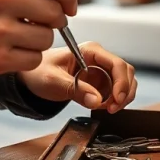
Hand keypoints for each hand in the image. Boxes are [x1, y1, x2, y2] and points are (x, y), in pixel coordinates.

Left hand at [18, 42, 136, 112]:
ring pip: (125, 82)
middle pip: (126, 72)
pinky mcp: (101, 82)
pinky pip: (117, 91)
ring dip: (122, 97)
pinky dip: (116, 101)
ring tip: (108, 109)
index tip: (117, 99)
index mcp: (90, 51)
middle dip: (124, 91)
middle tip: (113, 108)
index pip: (116, 63)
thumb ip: (75, 90)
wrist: (33, 77)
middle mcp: (99, 58)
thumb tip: (96, 101)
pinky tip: (104, 107)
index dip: (122, 82)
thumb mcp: (53, 81)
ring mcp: (102, 70)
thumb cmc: (40, 72)